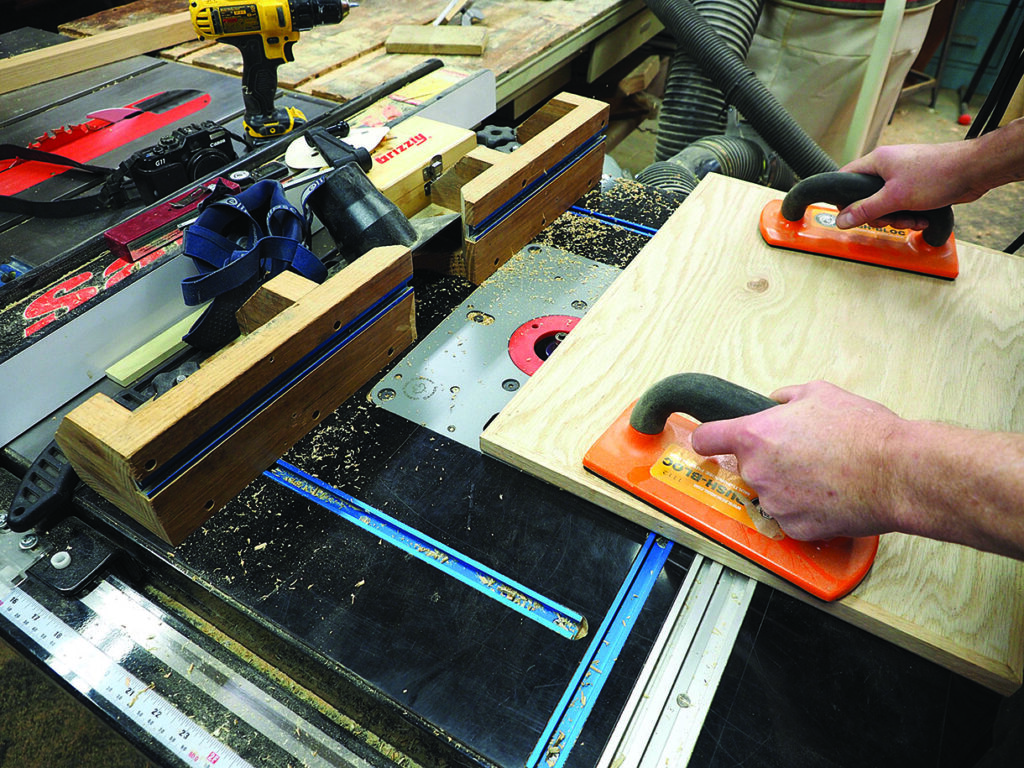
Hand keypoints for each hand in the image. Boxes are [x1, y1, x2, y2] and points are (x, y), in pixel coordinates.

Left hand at [689, 381, 903, 540]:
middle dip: (769, 460)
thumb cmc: (862, 431)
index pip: (706, 439)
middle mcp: (757, 472)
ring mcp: (775, 503)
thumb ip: (787, 398)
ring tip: (826, 472)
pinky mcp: (796, 528)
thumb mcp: (820, 393)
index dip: (707, 439)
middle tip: (804, 452)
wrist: (897, 472)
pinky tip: (832, 494)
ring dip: (789, 485)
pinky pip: (792, 516)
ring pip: (771, 492)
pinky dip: (807, 508)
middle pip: (748, 467)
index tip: (709, 442)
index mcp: (754, 436)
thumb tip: (777, 401)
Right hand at [835, 142, 982, 231]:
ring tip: (912, 219)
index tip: (849, 215)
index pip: (846, 178)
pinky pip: (904, 204)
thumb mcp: (894, 197)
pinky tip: (922, 218)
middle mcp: (889, 167)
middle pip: (867, 198)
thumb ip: (865, 210)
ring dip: (898, 218)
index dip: (843, 199)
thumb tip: (841, 219)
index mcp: (877, 162)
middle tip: (889, 220)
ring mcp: (904, 176)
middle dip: (879, 215)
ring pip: (887, 204)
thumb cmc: (938, 174)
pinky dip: (911, 214)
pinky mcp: (918, 186)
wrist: (974, 170)